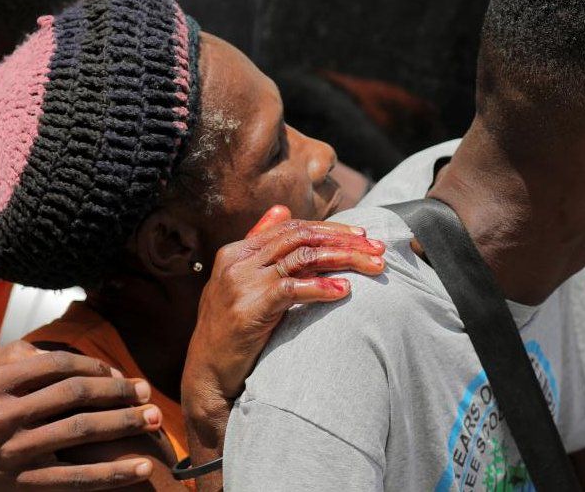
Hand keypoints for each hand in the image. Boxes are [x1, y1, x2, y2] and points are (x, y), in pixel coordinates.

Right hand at [0, 341, 164, 490]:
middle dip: (117, 391)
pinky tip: (141, 468)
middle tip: (146, 391)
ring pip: (81, 431)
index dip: (95, 366)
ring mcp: (14, 452)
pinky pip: (77, 479)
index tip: (119, 372)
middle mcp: (1, 415)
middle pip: (74, 394)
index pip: (57, 365)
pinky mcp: (24, 484)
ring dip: (124, 423)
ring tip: (154, 419)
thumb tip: (54, 348)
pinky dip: (113, 474)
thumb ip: (10, 355)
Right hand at [180, 205, 384, 487]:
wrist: (206, 375)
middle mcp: (238, 261)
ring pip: (303, 257)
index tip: (363, 236)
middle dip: (344, 240)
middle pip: (301, 238)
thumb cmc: (230, 332)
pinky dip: (322, 287)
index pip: (291, 227)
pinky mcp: (249, 306)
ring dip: (344, 258)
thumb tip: (281, 209)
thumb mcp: (242, 284)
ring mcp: (242, 282)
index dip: (330, 229)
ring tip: (374, 266)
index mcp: (237, 251)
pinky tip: (345, 292)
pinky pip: (293, 287)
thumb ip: (262, 249)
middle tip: (378, 248)